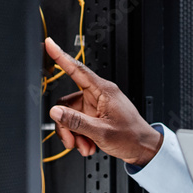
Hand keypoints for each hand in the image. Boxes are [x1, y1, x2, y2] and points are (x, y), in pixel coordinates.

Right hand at [44, 37, 162, 165]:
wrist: (142, 148)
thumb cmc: (131, 136)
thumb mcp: (101, 131)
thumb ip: (76, 121)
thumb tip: (55, 112)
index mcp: (103, 91)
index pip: (77, 70)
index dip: (61, 56)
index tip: (50, 44)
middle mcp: (97, 96)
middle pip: (67, 104)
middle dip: (66, 125)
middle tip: (72, 141)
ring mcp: (95, 106)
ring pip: (70, 116)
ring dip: (74, 134)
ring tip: (85, 145)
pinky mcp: (94, 116)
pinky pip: (77, 123)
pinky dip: (79, 136)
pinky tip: (88, 145)